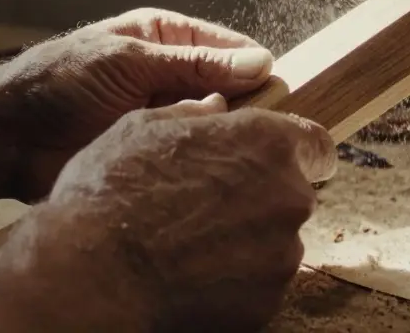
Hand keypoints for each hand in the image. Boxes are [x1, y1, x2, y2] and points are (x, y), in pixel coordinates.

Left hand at [0, 8, 275, 200]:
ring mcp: (164, 116)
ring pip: (214, 125)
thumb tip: (261, 62)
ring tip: (247, 156)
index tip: (283, 95)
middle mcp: (172, 75)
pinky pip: (190, 156)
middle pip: (228, 88)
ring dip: (225, 138)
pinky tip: (218, 175)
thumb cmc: (60, 84)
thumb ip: (194, 64)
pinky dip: (204, 164)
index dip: (256, 69)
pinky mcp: (153, 153)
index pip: (230, 48)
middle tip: (270, 133)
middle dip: (247, 107)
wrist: (8, 137)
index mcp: (166, 38)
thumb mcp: (130, 63)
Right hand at [0, 95, 337, 331]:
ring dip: (245, 242)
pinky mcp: (267, 302)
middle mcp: (287, 196)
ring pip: (274, 242)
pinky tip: (189, 276)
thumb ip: (190, 114)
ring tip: (188, 245)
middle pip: (290, 195)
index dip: (299, 153)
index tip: (279, 163)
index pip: (317, 145)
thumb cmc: (110, 192)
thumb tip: (214, 108)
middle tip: (206, 207)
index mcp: (264, 143)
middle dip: (259, 198)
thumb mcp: (140, 128)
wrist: (91, 276)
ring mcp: (281, 254)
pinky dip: (233, 281)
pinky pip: (258, 285)